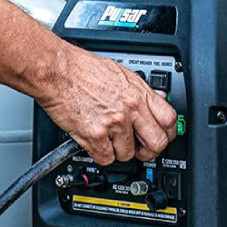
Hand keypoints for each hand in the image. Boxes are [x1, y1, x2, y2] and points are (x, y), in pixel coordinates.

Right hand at [38, 47, 177, 164]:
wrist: (57, 71)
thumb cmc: (81, 69)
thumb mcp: (121, 73)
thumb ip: (139, 90)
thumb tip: (155, 100)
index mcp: (139, 93)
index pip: (169, 120)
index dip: (168, 133)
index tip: (162, 137)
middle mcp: (130, 108)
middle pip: (157, 143)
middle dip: (148, 151)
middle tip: (139, 149)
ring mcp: (114, 123)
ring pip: (128, 154)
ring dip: (118, 151)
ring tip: (107, 139)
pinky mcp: (95, 135)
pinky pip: (105, 158)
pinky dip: (99, 154)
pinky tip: (94, 141)